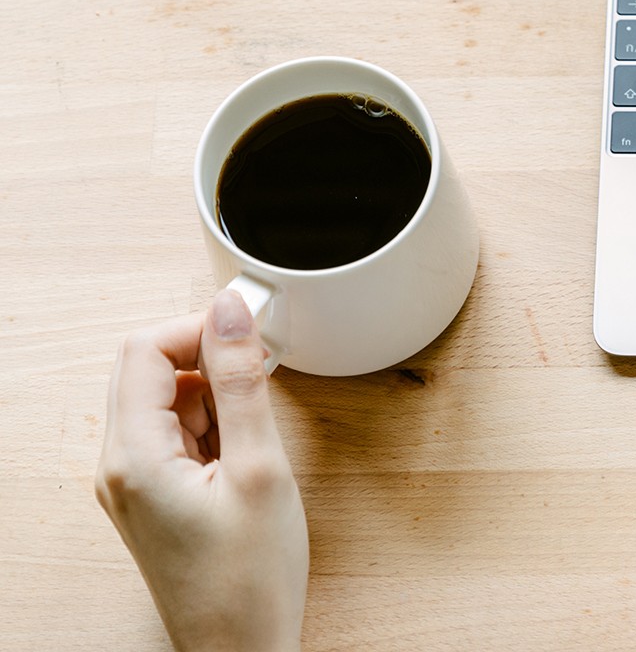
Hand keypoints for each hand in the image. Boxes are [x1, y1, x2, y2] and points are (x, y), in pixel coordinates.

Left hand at [96, 289, 307, 650]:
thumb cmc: (249, 580)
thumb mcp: (259, 468)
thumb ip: (242, 383)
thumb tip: (231, 312)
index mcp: (132, 457)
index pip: (144, 349)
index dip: (199, 327)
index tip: (251, 331)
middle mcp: (119, 468)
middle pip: (147, 369)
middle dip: (206, 353)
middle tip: (260, 368)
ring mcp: (133, 484)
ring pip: (164, 400)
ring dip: (213, 392)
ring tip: (257, 431)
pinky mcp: (154, 497)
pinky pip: (175, 434)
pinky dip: (213, 424)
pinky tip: (246, 453)